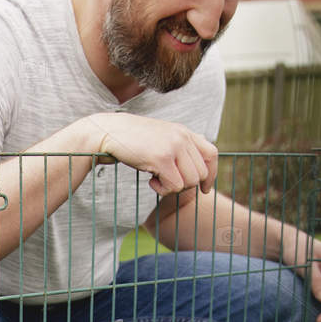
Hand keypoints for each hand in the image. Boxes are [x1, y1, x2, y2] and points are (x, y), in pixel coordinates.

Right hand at [81, 113, 217, 196]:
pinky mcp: (162, 158)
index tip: (203, 188)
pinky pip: (174, 186)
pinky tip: (150, 181)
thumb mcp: (161, 139)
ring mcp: (173, 147)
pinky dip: (162, 190)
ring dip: (173, 188)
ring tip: (157, 179)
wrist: (109, 132)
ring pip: (189, 182)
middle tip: (166, 181)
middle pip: (200, 173)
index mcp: (184, 132)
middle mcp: (183, 137)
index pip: (212, 154)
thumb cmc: (133, 140)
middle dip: (186, 185)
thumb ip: (180, 148)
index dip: (211, 174)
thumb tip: (198, 170)